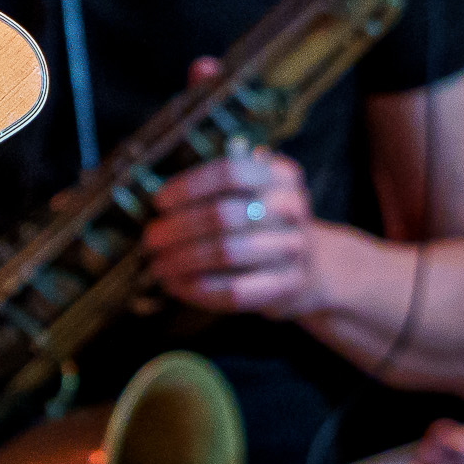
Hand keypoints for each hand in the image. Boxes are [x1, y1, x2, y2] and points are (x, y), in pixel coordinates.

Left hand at [142, 138, 320, 317]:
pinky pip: (237, 290)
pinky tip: (179, 287)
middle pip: (223, 215)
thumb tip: (160, 205)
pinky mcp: (289, 285)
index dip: (189, 187)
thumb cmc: (263, 225)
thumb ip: (215, 192)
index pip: (229, 172)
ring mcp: (294, 247)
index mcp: (279, 175)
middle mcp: (292, 207)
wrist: (313, 266)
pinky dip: (200, 289)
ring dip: (183, 261)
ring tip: (158, 266)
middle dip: (178, 229)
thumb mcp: (252, 195)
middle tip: (150, 240)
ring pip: (226, 253)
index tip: (160, 202)